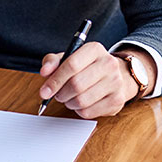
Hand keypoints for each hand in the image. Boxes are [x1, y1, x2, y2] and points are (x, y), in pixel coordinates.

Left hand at [38, 42, 155, 118]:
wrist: (116, 76)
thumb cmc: (87, 68)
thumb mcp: (69, 58)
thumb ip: (53, 62)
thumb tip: (45, 72)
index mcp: (95, 49)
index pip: (72, 64)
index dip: (55, 80)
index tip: (44, 91)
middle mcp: (109, 64)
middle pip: (76, 84)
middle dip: (61, 94)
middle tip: (58, 95)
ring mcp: (115, 83)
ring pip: (81, 101)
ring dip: (69, 103)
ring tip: (70, 98)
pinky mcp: (117, 100)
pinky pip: (88, 112)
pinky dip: (79, 110)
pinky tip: (82, 103)